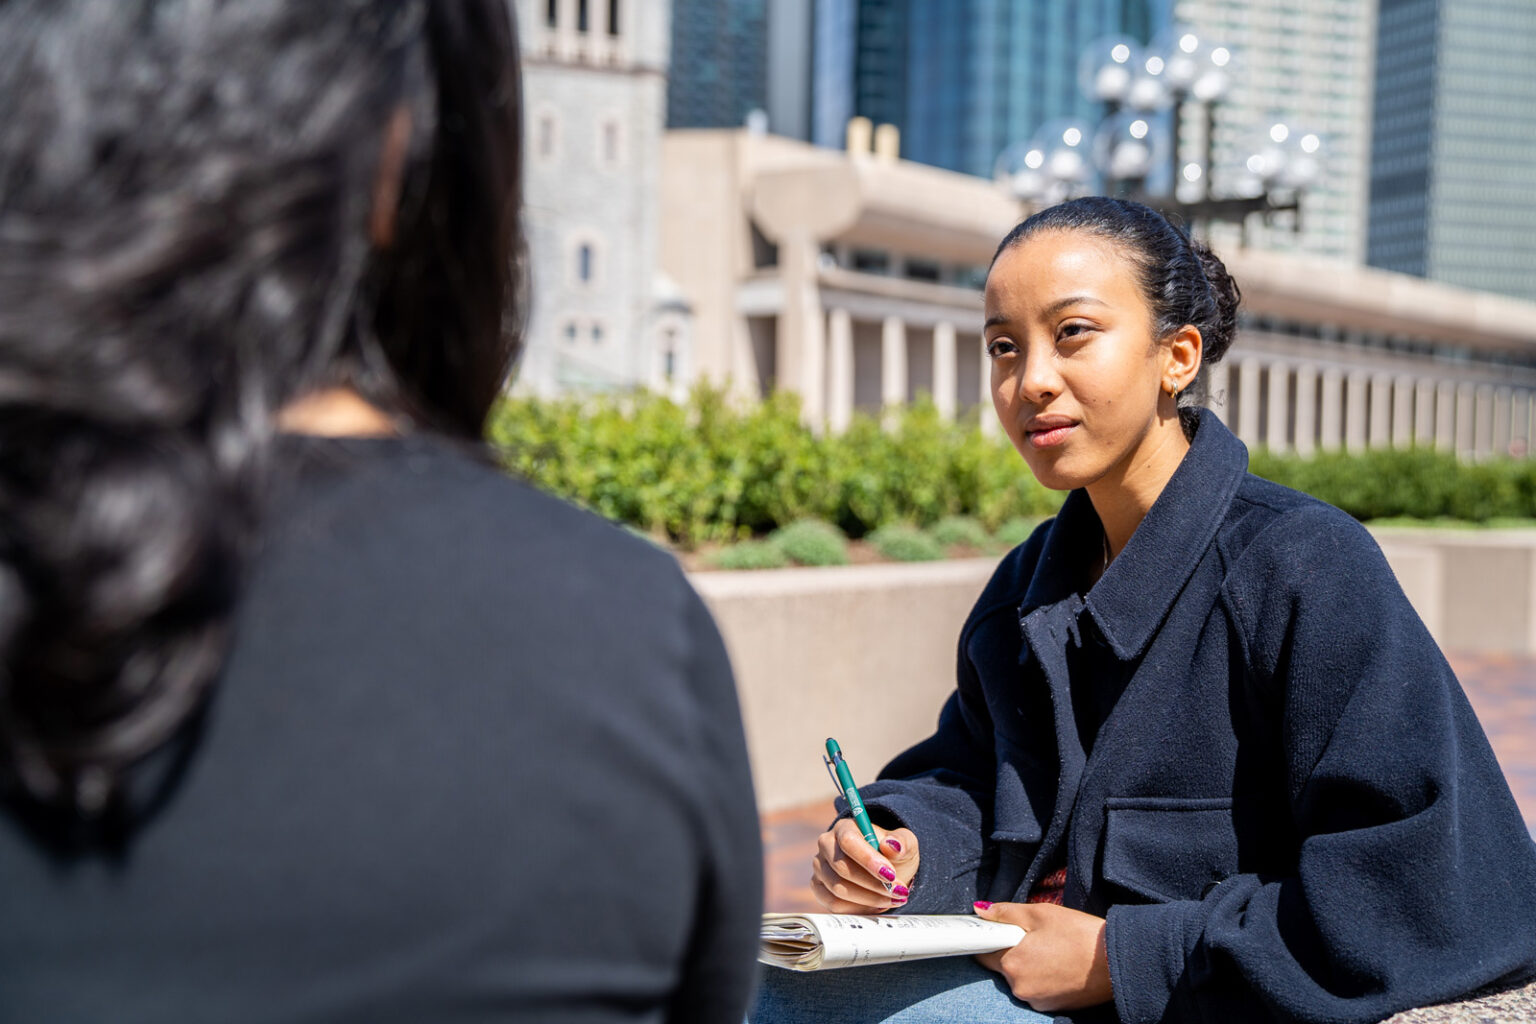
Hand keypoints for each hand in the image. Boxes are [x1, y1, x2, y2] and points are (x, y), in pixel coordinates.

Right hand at [809, 818, 918, 913]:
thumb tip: (892, 845)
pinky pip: (834, 904)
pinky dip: (858, 909)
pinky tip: (877, 905)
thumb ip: (902, 842)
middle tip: (899, 891)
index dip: (867, 859)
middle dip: (873, 884)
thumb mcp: (905, 844)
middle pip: (841, 868)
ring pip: (838, 889)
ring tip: (892, 899)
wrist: (885, 871)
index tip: (890, 874)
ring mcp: (820, 868)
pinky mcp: (819, 888)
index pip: (848, 841)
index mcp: (844, 827)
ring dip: (869, 898)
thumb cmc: (893, 854)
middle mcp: (827, 845)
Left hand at [972, 901, 1112, 1012]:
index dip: (991, 938)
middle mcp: (1020, 987)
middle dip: (1013, 951)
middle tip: (1037, 937)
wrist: (1117, 960)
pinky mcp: (1052, 1007)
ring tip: (1054, 950)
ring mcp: (1036, 1000)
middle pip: (1003, 966)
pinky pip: (1037, 989)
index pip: (983, 951)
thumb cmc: (1079, 934)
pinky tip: (1061, 964)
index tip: (1000, 930)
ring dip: (1029, 965)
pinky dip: (1043, 978)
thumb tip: (981, 911)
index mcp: (1013, 963)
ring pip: (1021, 978)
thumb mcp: (1040, 914)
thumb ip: (1006, 913)